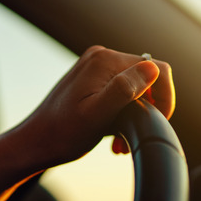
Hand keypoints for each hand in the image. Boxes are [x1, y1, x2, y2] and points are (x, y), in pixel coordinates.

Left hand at [15, 45, 174, 168]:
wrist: (34, 143)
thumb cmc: (62, 135)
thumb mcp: (96, 116)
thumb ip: (124, 90)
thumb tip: (152, 69)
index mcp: (105, 61)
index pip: (157, 70)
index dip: (165, 98)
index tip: (157, 123)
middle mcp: (101, 57)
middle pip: (147, 79)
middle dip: (147, 110)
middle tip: (128, 139)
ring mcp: (96, 67)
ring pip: (136, 87)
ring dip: (135, 115)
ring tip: (118, 141)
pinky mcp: (92, 79)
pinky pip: (121, 91)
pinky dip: (123, 113)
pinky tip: (112, 134)